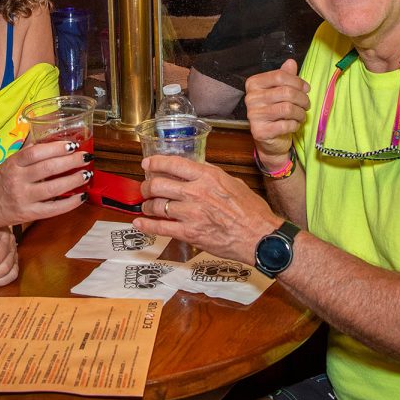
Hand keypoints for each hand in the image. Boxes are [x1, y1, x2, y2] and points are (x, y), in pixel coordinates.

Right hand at [0, 140, 88, 231]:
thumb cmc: (2, 180)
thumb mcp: (10, 162)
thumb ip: (29, 152)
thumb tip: (52, 137)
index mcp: (13, 164)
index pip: (35, 152)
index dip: (56, 148)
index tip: (72, 145)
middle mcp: (17, 180)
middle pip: (48, 168)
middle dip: (71, 161)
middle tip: (85, 157)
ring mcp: (23, 198)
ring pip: (53, 188)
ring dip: (74, 180)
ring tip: (86, 174)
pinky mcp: (30, 214)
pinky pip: (54, 209)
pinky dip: (70, 203)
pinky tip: (82, 196)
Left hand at [132, 155, 278, 263]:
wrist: (259, 236)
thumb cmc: (251, 211)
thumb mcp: (233, 182)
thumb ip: (212, 175)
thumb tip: (197, 170)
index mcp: (207, 176)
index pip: (173, 164)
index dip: (155, 162)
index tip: (147, 164)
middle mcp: (196, 192)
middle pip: (159, 184)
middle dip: (147, 185)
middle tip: (146, 188)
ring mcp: (191, 213)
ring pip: (156, 205)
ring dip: (147, 205)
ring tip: (146, 205)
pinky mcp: (190, 233)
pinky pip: (161, 227)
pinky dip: (147, 225)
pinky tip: (140, 223)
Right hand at [244, 58, 309, 164]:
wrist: (270, 139)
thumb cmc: (276, 112)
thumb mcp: (281, 91)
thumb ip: (285, 77)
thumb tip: (291, 62)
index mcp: (254, 84)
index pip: (279, 76)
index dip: (297, 82)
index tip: (306, 89)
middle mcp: (251, 98)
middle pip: (286, 92)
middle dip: (302, 99)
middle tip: (307, 105)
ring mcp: (254, 115)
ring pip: (288, 108)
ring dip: (300, 113)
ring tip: (302, 115)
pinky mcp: (260, 131)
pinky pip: (286, 124)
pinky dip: (295, 125)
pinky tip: (294, 125)